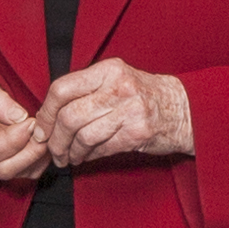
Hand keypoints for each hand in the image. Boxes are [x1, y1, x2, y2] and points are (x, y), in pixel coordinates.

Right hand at [0, 62, 49, 187]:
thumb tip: (19, 117)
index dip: (12, 140)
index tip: (30, 121)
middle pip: (0, 168)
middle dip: (28, 153)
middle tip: (43, 132)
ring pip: (12, 173)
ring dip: (34, 158)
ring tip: (45, 135)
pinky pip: (19, 172)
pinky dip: (35, 160)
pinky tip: (41, 142)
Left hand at [39, 59, 193, 168]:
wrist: (187, 109)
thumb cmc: (145, 96)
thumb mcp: (117, 80)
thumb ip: (86, 91)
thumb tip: (48, 116)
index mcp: (108, 70)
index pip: (61, 89)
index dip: (45, 112)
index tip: (41, 129)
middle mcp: (119, 87)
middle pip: (69, 116)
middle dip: (54, 139)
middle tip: (52, 151)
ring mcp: (131, 110)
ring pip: (83, 135)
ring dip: (70, 152)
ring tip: (69, 157)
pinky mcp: (139, 132)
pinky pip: (102, 148)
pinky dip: (89, 156)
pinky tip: (86, 157)